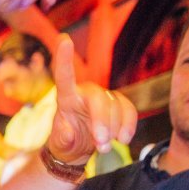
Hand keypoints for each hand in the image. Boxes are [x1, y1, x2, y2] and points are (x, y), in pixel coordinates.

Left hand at [49, 35, 136, 161]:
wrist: (78, 150)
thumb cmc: (65, 143)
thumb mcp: (59, 145)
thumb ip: (62, 137)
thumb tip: (68, 130)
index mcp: (66, 98)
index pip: (64, 76)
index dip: (64, 58)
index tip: (63, 39)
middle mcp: (85, 93)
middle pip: (98, 99)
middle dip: (102, 122)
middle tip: (101, 145)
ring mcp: (103, 98)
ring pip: (116, 106)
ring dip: (115, 129)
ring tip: (105, 148)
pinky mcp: (119, 105)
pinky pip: (129, 110)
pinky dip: (129, 125)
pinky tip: (124, 139)